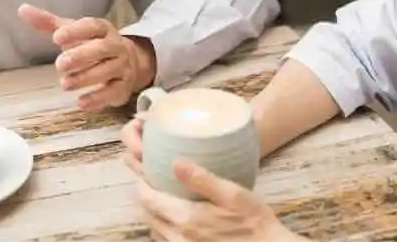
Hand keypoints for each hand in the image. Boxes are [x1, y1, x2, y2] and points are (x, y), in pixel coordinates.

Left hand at [18, 3, 155, 111]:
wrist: (129, 61)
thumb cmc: (93, 44)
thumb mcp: (72, 32)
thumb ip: (48, 23)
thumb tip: (22, 9)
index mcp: (103, 29)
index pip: (92, 26)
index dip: (76, 31)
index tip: (56, 38)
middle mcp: (115, 46)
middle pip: (102, 49)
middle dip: (81, 56)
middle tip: (59, 64)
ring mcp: (121, 66)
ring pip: (107, 71)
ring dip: (86, 78)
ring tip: (65, 84)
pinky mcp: (122, 87)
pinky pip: (113, 92)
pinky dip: (98, 98)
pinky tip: (81, 102)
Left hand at [121, 120, 292, 241]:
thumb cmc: (254, 222)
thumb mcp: (234, 195)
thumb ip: (203, 179)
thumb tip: (175, 162)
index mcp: (186, 218)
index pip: (148, 199)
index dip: (141, 183)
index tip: (142, 170)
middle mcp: (178, 237)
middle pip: (147, 214)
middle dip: (145, 196)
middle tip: (150, 179)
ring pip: (154, 230)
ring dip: (153, 213)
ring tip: (161, 197)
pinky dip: (162, 229)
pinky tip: (174, 219)